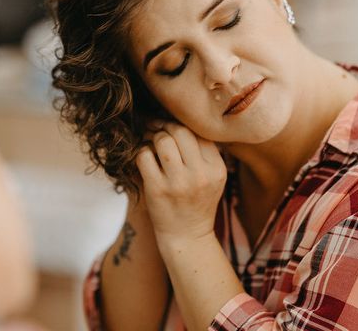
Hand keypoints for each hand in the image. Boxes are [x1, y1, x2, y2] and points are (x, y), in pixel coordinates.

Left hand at [136, 121, 226, 245]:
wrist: (187, 236)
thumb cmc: (197, 201)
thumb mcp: (212, 177)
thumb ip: (204, 152)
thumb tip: (181, 119)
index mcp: (216, 168)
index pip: (199, 132)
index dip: (181, 123)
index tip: (170, 123)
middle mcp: (200, 174)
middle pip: (180, 131)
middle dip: (164, 125)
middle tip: (155, 126)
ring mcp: (178, 182)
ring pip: (162, 140)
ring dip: (152, 136)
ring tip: (149, 141)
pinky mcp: (157, 189)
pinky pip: (144, 156)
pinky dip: (141, 152)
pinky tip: (144, 158)